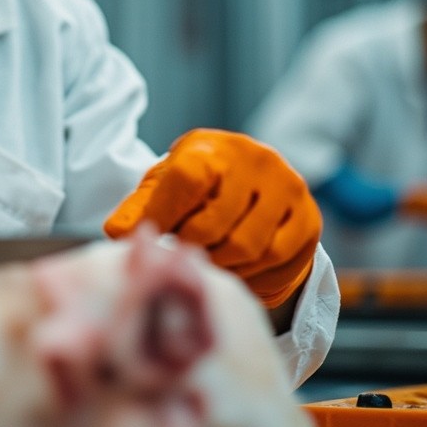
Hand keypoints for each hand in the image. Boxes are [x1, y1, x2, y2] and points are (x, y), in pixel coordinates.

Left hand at [103, 129, 321, 308]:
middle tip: (180, 258)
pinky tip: (238, 272)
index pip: (187, 178)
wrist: (249, 183)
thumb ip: (140, 208)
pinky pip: (281, 263)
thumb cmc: (197, 186)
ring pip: (251, 249)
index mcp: (212, 149)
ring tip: (207, 265)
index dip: (164, 214)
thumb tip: (116, 234)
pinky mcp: (310, 218)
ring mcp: (288, 189)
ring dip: (222, 267)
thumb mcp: (164, 187)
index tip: (151, 237)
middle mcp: (256, 162)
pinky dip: (255, 277)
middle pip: (217, 225)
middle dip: (190, 250)